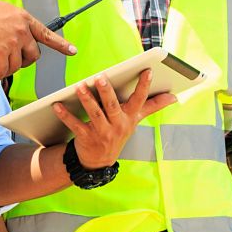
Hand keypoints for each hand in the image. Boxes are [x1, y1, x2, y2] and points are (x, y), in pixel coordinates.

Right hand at [0, 0, 74, 79]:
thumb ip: (11, 23)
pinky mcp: (1, 54)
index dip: (61, 44)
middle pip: (33, 55)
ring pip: (17, 66)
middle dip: (24, 61)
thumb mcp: (1, 10)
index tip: (72, 50)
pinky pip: (3, 72)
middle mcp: (22, 31)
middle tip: (12, 61)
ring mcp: (13, 43)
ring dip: (7, 69)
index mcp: (23, 18)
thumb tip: (9, 35)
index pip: (46, 34)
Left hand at [55, 70, 175, 170]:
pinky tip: (57, 105)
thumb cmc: (118, 132)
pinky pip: (75, 125)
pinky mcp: (86, 138)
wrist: (99, 161)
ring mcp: (102, 133)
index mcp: (130, 118)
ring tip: (79, 87)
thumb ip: (153, 106)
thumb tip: (174, 97)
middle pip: (113, 106)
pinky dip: (65, 115)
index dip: (144, 86)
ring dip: (86, 100)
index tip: (147, 71)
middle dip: (107, 92)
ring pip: (94, 114)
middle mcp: (118, 125)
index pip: (140, 100)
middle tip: (100, 77)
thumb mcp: (136, 120)